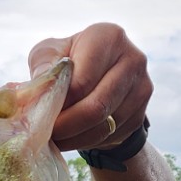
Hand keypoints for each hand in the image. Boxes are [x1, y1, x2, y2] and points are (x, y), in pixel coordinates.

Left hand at [28, 23, 151, 155]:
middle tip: (45, 135)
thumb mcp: (50, 53)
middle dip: (66, 127)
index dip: (58, 103)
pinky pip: (111, 137)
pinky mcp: (141, 114)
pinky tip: (72, 137)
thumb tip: (39, 89)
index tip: (41, 114)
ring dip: (74, 138)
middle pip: (95, 107)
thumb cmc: (68, 60)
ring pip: (103, 127)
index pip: (81, 81)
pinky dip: (87, 143)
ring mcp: (141, 88)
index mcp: (108, 37)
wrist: (98, 75)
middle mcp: (132, 60)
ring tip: (55, 137)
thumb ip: (44, 67)